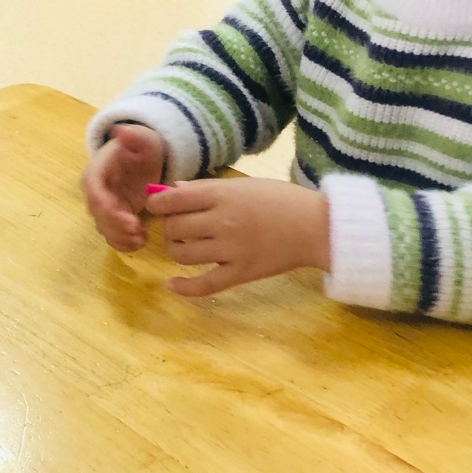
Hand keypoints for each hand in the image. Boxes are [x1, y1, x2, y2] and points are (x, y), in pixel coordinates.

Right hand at [81, 123, 164, 252]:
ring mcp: (103, 206)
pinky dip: (123, 244)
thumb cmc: (142, 148)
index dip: (107, 208)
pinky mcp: (112, 218)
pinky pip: (111, 235)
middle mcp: (94, 191)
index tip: (129, 219)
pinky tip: (140, 242)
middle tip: (139, 231)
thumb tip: (120, 131)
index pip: (94, 191)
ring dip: (121, 238)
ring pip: (104, 228)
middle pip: (98, 214)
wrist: (144, 158)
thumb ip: (133, 136)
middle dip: (117, 227)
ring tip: (142, 238)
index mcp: (97, 171)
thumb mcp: (142, 139)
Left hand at [147, 178, 330, 297]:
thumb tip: (172, 190)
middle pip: (174, 228)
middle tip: (178, 226)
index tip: (155, 205)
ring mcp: (231, 250)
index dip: (156, 203)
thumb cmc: (280, 199)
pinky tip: (172, 285)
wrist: (316, 226)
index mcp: (222, 195)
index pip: (173, 199)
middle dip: (169, 227)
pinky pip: (205, 285)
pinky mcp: (241, 273)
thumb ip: (206, 187)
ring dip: (176, 250)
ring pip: (183, 255)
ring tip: (183, 246)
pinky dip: (184, 288)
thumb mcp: (242, 184)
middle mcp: (222, 222)